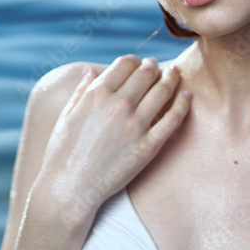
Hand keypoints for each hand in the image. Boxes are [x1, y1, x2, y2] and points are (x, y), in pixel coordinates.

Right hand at [36, 55, 190, 227]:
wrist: (69, 188)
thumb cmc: (62, 153)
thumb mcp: (66, 116)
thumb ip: (81, 91)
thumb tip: (90, 72)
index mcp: (96, 94)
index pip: (124, 64)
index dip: (134, 60)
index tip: (138, 62)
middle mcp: (118, 105)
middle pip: (146, 73)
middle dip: (153, 66)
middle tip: (157, 67)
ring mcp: (135, 125)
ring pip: (162, 90)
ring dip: (171, 78)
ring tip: (175, 74)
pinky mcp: (148, 146)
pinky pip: (172, 119)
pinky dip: (182, 104)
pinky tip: (187, 96)